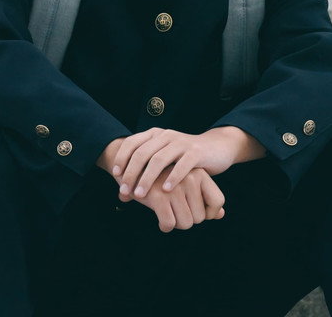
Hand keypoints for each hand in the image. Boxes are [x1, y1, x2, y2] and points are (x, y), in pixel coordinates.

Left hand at [100, 127, 251, 201]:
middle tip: (125, 191)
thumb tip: (122, 196)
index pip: (132, 143)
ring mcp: (182, 143)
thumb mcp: (163, 161)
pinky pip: (182, 165)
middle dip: (131, 173)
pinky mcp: (196, 152)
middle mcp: (167, 135)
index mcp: (156, 134)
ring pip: (159, 159)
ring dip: (147, 178)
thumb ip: (144, 174)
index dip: (122, 158)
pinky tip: (166, 190)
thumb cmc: (184, 159)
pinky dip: (172, 178)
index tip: (115, 176)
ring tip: (140, 195)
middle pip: (143, 153)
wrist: (216, 148)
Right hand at [135, 168, 225, 231]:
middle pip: (200, 217)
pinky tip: (160, 221)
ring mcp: (174, 187)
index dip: (211, 213)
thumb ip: (205, 199)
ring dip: (176, 224)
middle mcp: (190, 178)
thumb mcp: (187, 185)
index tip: (198, 213)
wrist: (134, 169)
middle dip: (188, 220)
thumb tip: (220, 215)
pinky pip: (169, 223)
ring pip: (185, 223)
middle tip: (176, 212)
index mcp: (200, 174)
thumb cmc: (164, 181)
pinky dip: (165, 227)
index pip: (218, 201)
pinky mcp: (158, 196)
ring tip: (169, 214)